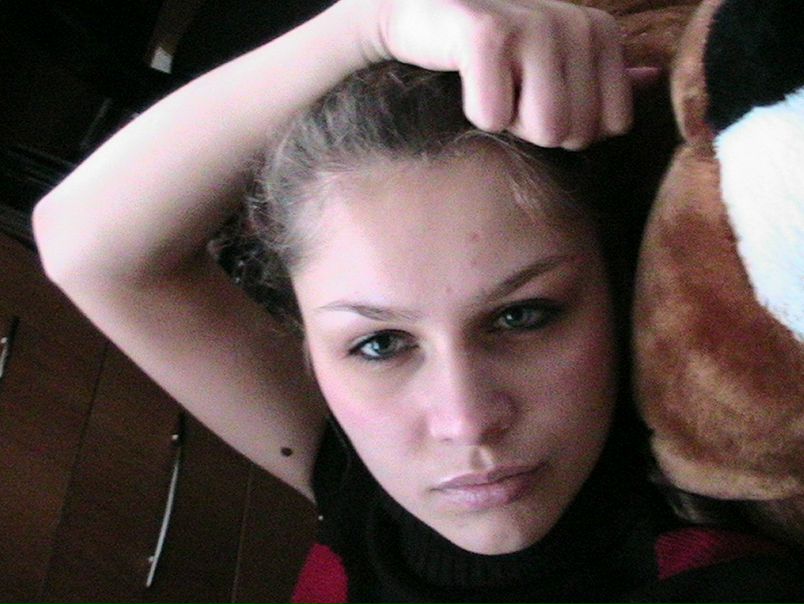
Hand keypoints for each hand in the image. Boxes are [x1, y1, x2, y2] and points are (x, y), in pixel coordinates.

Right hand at [363, 0, 631, 149]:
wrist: (423, 11)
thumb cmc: (495, 48)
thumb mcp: (556, 60)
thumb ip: (605, 74)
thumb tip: (653, 79)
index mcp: (600, 32)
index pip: (609, 126)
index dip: (565, 127)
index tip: (533, 93)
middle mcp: (576, 22)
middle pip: (574, 133)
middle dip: (531, 127)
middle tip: (506, 87)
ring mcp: (534, 24)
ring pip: (545, 129)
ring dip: (507, 121)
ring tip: (491, 83)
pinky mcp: (486, 33)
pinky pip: (493, 116)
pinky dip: (473, 110)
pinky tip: (464, 75)